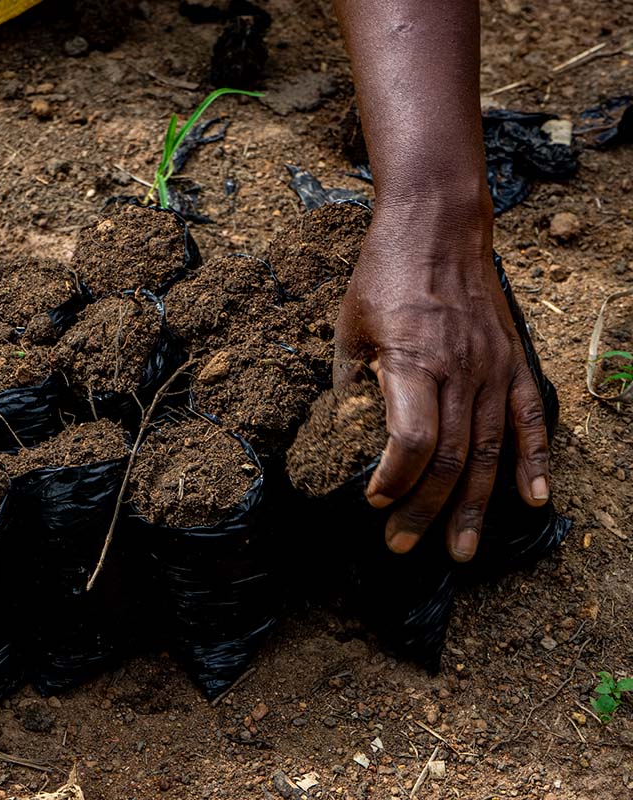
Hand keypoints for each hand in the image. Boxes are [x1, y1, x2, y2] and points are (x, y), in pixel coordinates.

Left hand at [333, 193, 549, 561]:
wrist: (439, 227)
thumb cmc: (385, 274)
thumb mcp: (349, 325)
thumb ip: (350, 383)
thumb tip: (344, 432)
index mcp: (413, 360)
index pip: (413, 440)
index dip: (396, 480)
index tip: (375, 501)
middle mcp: (460, 370)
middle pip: (451, 459)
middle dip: (426, 511)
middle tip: (404, 545)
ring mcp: (492, 368)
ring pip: (489, 451)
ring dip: (476, 507)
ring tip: (462, 549)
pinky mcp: (512, 361)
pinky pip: (530, 418)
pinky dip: (534, 460)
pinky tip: (534, 499)